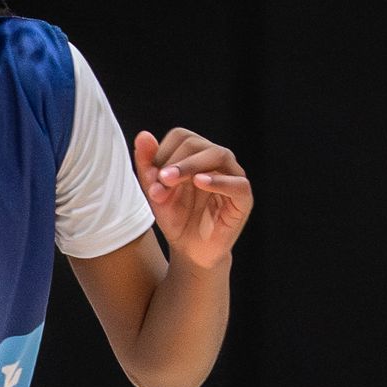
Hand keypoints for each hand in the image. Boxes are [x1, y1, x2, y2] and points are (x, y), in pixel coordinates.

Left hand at [134, 128, 253, 268]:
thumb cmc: (176, 219)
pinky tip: (200, 183)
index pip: (181, 136)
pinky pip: (237, 184)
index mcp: (197, 154)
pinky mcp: (243, 198)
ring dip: (190, 165)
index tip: (151, 180)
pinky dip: (219, 181)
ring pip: (218, 155)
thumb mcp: (155, 193)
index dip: (162, 154)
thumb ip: (147, 166)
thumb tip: (143, 135)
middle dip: (173, 163)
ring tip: (170, 181)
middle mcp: (217, 160)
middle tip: (158, 186)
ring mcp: (232, 176)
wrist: (190, 251)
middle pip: (196, 143)